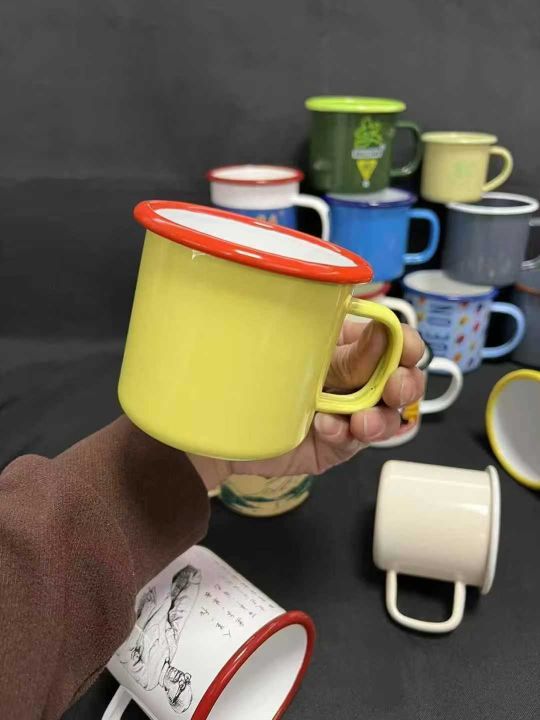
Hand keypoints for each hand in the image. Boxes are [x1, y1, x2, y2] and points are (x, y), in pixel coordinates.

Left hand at [190, 320, 424, 489]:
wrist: (212, 425)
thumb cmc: (245, 375)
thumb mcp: (297, 357)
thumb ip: (342, 354)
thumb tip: (382, 332)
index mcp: (346, 343)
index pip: (392, 340)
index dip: (407, 344)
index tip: (406, 350)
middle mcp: (352, 377)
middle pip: (402, 380)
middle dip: (405, 385)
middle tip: (393, 390)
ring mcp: (346, 413)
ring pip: (389, 416)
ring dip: (381, 417)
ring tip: (360, 422)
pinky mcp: (335, 446)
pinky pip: (356, 443)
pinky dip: (347, 435)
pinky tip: (326, 429)